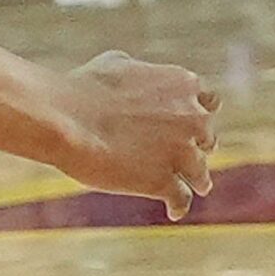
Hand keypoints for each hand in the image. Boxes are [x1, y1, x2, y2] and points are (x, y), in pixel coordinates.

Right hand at [52, 49, 220, 220]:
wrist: (66, 119)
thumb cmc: (83, 88)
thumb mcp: (115, 64)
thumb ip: (138, 71)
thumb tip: (134, 71)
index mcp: (183, 86)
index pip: (208, 102)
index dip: (198, 114)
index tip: (190, 125)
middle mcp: (192, 118)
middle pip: (207, 138)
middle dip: (198, 146)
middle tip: (187, 155)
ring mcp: (180, 152)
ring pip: (201, 172)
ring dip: (199, 179)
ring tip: (198, 187)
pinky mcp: (163, 181)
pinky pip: (181, 198)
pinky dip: (178, 205)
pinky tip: (174, 211)